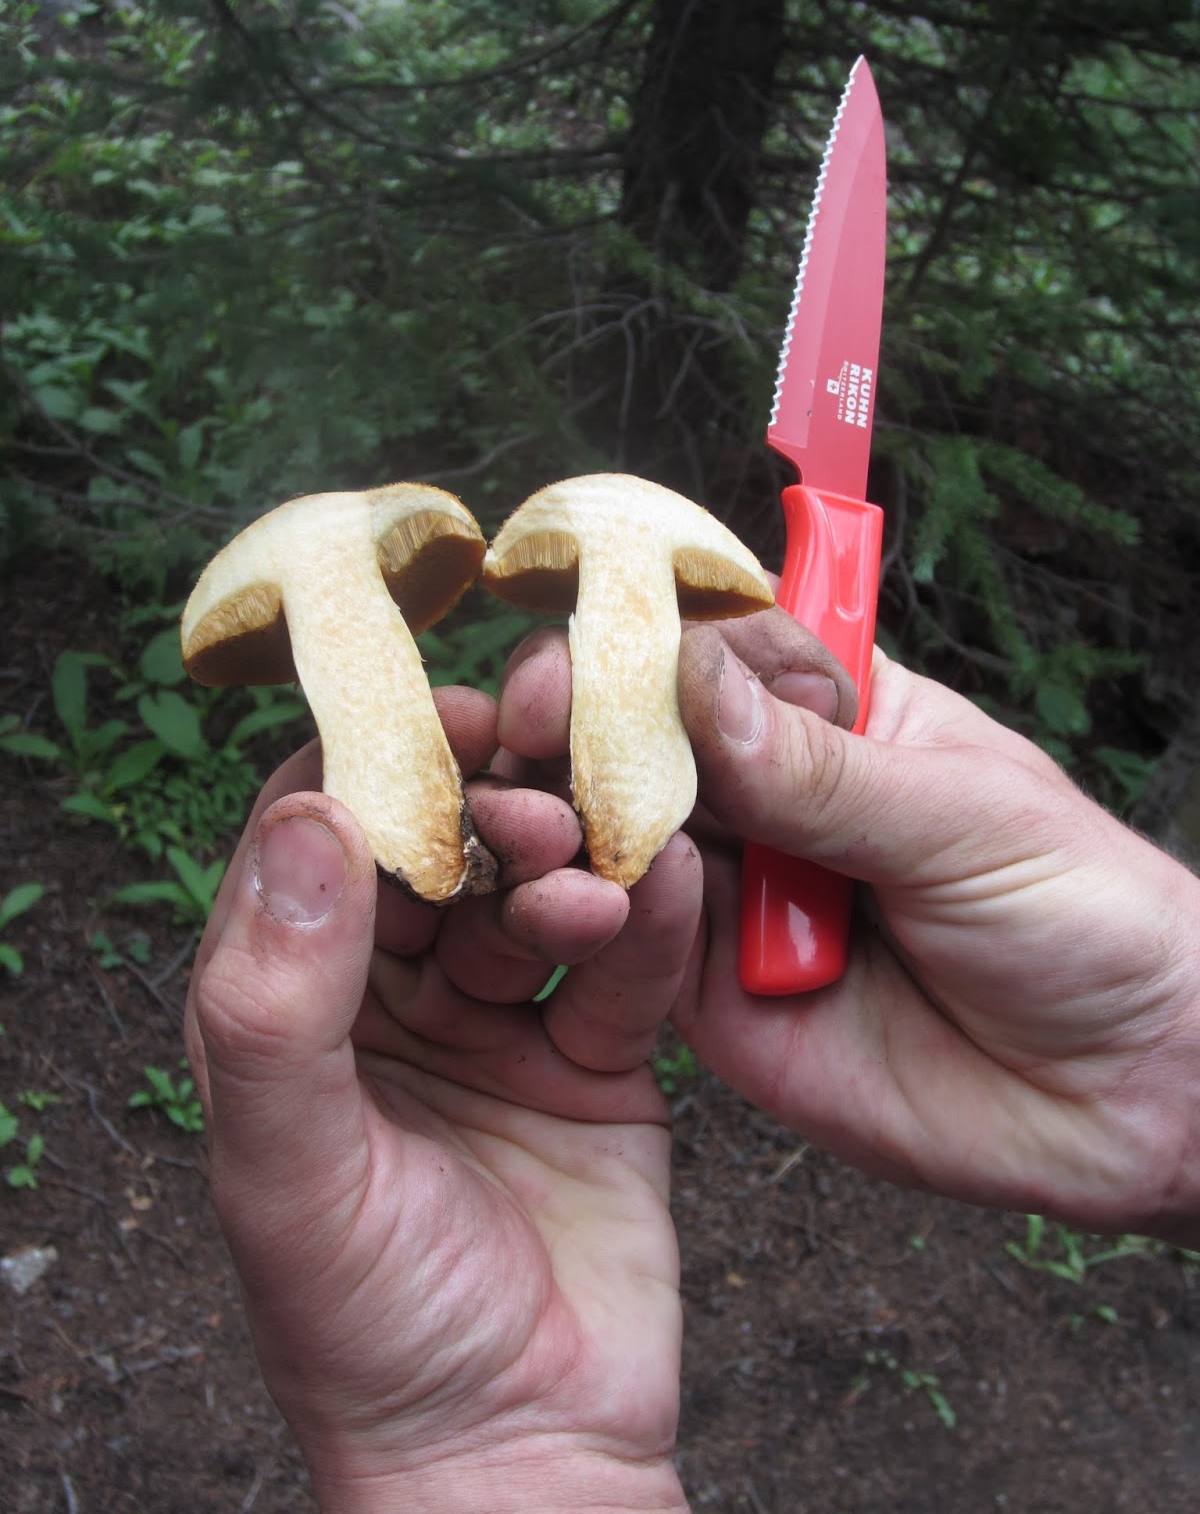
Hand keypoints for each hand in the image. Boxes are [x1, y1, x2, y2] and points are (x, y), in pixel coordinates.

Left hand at [185, 687, 699, 1513]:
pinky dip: (648, 929)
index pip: (313, 849)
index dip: (367, 775)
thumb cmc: (369, 1330)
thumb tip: (309, 819)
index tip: (432, 721)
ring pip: (535, 904)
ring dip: (568, 872)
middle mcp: (389, 1002)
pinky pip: (621, 972)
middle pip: (439, 859)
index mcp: (290, 1012)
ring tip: (596, 868)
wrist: (517, 1452)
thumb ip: (278, 1000)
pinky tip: (671, 886)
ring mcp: (497, 1026)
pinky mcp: (594, 1061)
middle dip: (485, 815)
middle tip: (535, 787)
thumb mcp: (289, 1168)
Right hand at [499, 621, 1199, 1244]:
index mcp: (832, 714)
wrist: (1122, 1098)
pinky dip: (596, 920)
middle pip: (637, 737)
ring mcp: (727, 892)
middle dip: (577, 727)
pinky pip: (630, 947)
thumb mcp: (960, 820)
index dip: (640, 641)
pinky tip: (581, 902)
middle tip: (531, 731)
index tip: (586, 648)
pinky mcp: (703, 993)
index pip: (711, 648)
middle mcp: (761, 794)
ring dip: (567, 821)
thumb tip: (690, 677)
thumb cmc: (1081, 916)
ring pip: (614, 836)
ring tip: (534, 817)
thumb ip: (819, 770)